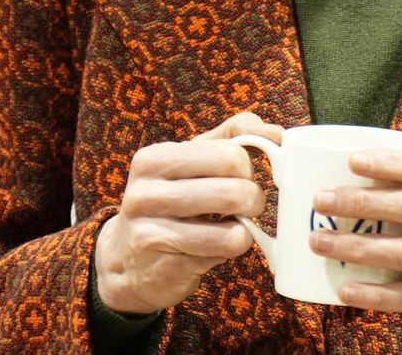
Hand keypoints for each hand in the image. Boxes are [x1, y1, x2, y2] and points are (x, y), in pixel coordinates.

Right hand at [93, 111, 282, 314]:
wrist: (127, 260)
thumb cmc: (170, 202)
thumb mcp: (190, 161)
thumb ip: (231, 137)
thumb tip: (275, 133)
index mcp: (153, 159)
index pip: (229, 154)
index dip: (248, 167)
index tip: (243, 176)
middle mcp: (146, 194)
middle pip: (234, 192)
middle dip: (253, 199)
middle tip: (247, 205)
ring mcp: (152, 234)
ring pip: (233, 231)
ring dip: (245, 229)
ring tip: (234, 226)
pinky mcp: (166, 269)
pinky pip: (223, 256)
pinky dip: (230, 251)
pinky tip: (215, 247)